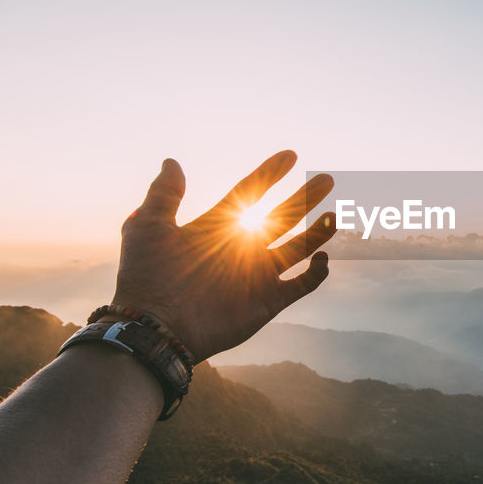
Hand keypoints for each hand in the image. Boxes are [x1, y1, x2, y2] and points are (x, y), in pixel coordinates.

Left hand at [110, 152, 335, 362]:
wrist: (155, 327)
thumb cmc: (146, 278)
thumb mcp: (147, 227)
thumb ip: (164, 195)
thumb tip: (171, 162)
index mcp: (217, 228)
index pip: (249, 193)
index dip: (269, 175)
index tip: (290, 156)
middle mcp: (241, 248)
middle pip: (282, 217)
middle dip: (305, 198)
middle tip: (327, 179)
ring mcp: (257, 275)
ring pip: (298, 247)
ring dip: (318, 232)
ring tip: (335, 215)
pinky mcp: (268, 301)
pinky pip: (302, 284)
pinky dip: (317, 273)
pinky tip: (323, 258)